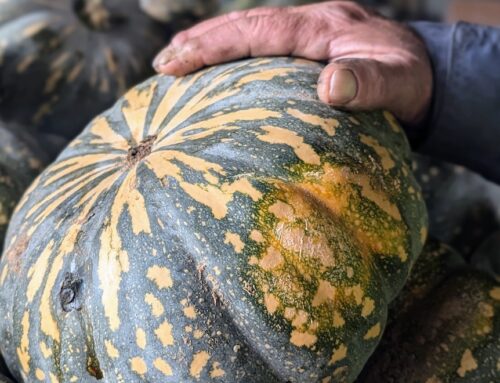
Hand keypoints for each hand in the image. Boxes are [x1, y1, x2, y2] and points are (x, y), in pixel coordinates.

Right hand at [153, 1, 432, 124]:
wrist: (425, 74)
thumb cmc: (411, 82)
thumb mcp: (400, 83)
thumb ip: (370, 82)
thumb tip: (329, 87)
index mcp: (325, 27)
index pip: (259, 29)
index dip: (215, 44)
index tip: (176, 62)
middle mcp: (311, 24)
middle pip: (244, 25)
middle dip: (200, 42)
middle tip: (161, 65)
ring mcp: (307, 35)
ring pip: (248, 33)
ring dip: (210, 46)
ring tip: (174, 64)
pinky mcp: (306, 50)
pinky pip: (261, 48)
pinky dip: (232, 57)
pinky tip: (214, 72)